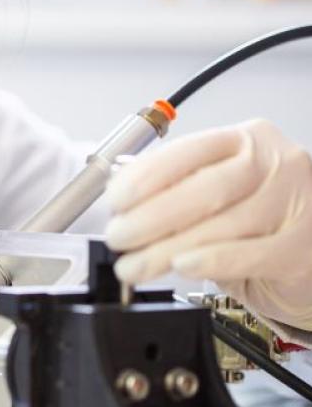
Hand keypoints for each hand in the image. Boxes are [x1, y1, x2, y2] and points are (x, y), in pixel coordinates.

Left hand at [105, 119, 311, 331]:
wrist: (307, 254)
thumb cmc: (256, 220)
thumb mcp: (217, 193)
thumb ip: (176, 189)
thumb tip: (121, 201)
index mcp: (245, 141)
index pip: (189, 151)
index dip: (146, 176)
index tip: (114, 201)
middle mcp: (274, 164)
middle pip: (204, 188)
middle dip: (150, 217)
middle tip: (118, 237)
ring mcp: (295, 203)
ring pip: (221, 225)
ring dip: (166, 250)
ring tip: (133, 265)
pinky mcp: (301, 246)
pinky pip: (250, 254)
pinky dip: (211, 261)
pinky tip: (182, 266)